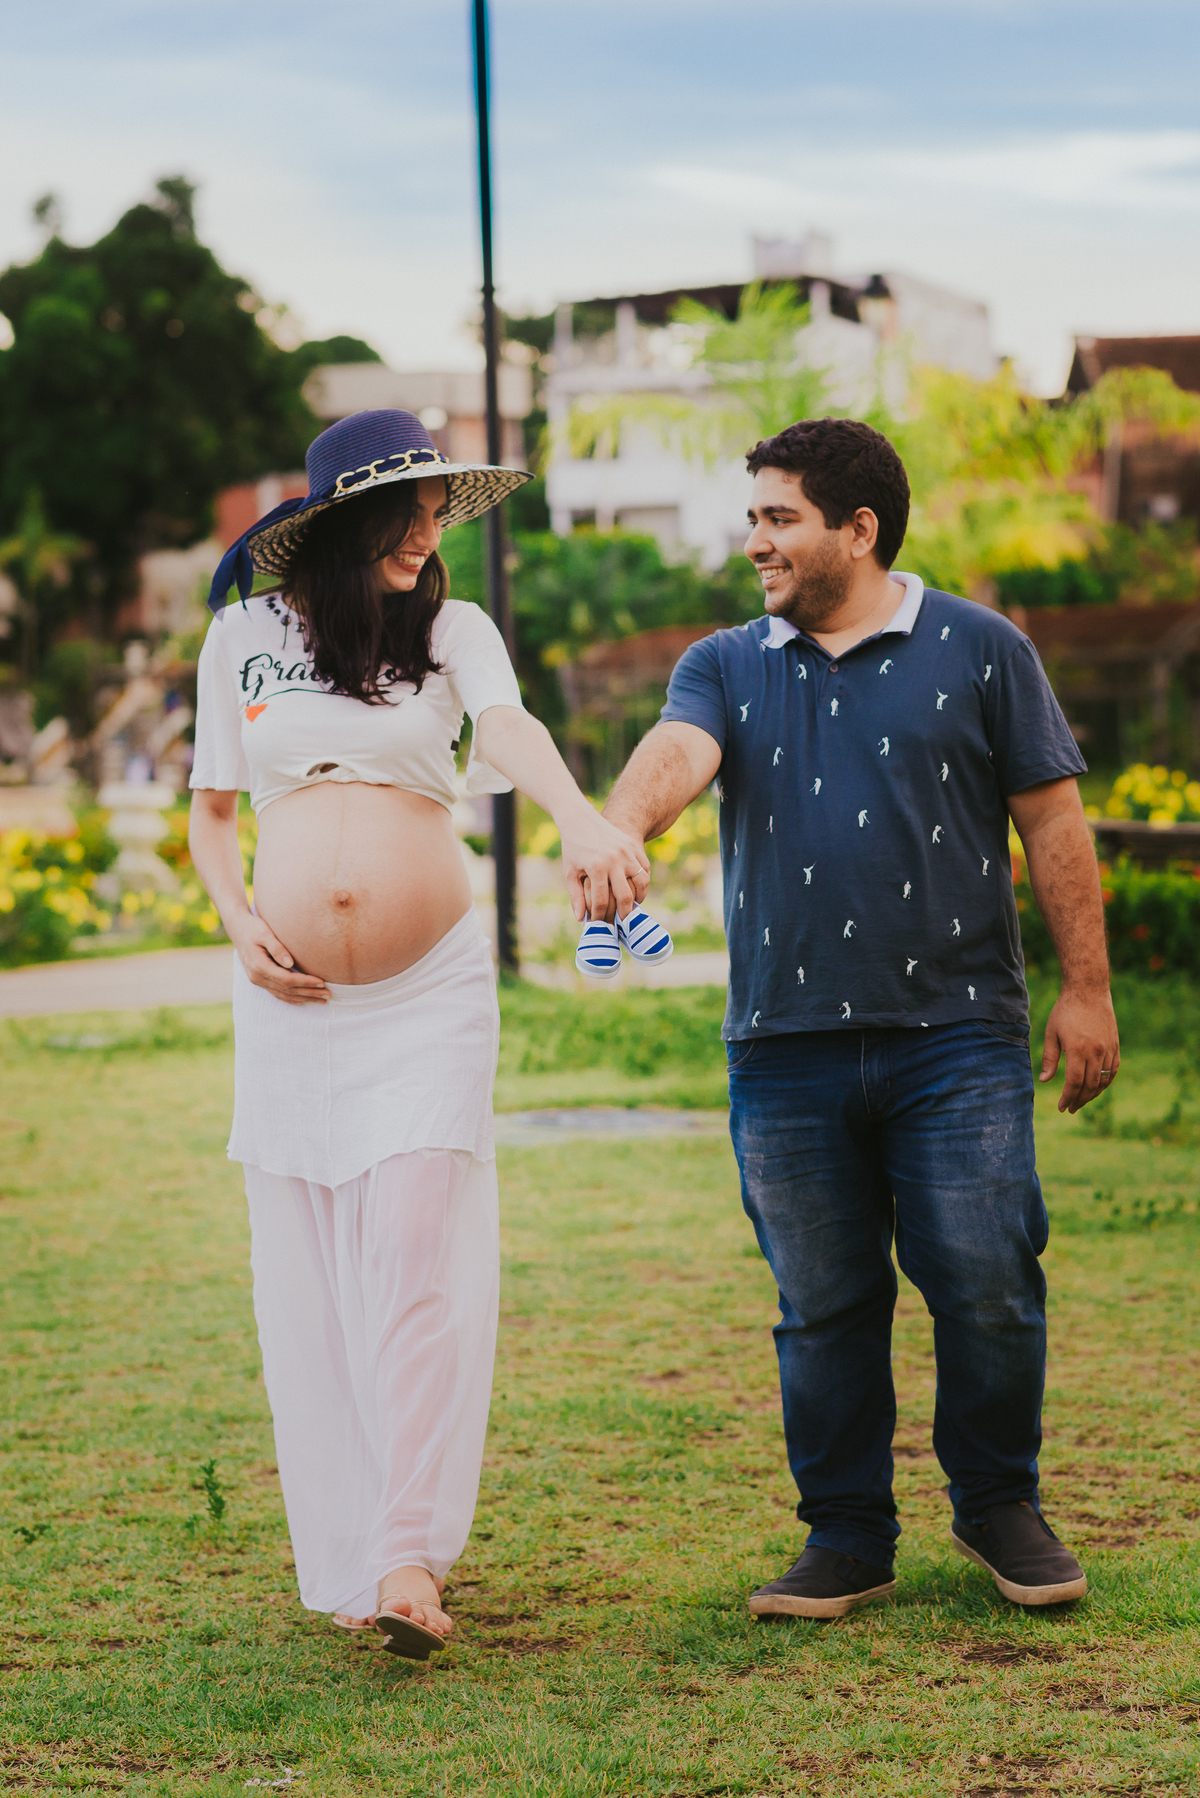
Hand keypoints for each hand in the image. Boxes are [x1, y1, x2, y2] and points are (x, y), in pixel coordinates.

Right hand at [230, 914, 329, 1004]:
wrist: (238, 929)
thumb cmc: (253, 928)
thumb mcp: (265, 933)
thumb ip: (277, 948)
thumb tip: (290, 963)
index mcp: (259, 966)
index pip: (287, 979)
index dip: (305, 982)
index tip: (322, 982)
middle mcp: (257, 977)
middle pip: (287, 990)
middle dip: (309, 993)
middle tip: (328, 995)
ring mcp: (258, 980)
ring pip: (283, 994)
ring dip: (303, 998)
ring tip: (322, 999)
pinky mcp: (260, 980)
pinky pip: (277, 993)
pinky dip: (292, 998)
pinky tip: (304, 1001)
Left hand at [557, 803, 649, 922]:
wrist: (581, 820)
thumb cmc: (573, 849)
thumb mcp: (570, 872)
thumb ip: (576, 897)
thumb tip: (581, 920)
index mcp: (596, 867)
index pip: (602, 901)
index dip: (600, 916)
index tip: (599, 923)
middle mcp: (614, 860)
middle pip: (624, 896)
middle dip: (623, 914)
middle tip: (620, 923)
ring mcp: (627, 852)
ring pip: (641, 883)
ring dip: (638, 899)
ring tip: (632, 908)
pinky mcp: (633, 847)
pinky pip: (645, 869)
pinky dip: (643, 883)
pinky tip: (636, 891)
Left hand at [1039, 986, 1119, 1112]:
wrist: (1089, 991)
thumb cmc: (1065, 1010)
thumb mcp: (1051, 1032)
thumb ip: (1049, 1058)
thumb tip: (1045, 1081)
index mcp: (1078, 1049)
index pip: (1074, 1083)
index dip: (1068, 1098)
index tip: (1062, 1107)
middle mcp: (1096, 1052)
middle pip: (1090, 1085)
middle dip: (1079, 1100)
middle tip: (1070, 1108)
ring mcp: (1108, 1049)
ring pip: (1103, 1080)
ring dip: (1092, 1094)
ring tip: (1081, 1100)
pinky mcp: (1115, 1045)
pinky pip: (1113, 1070)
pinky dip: (1106, 1082)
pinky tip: (1097, 1087)